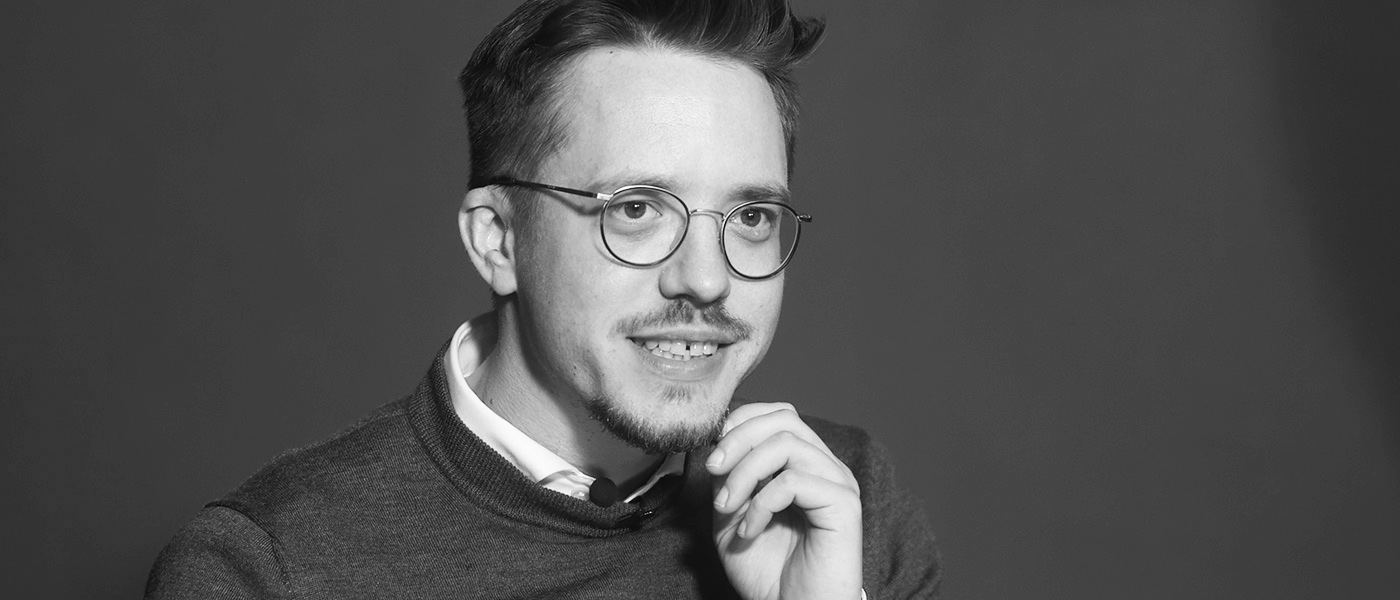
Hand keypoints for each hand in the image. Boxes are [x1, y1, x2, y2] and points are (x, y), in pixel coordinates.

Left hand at [706, 403, 862, 599]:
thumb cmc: (768, 573)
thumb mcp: (733, 516)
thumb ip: (728, 478)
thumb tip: (718, 443)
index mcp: (805, 464)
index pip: (779, 415)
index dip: (742, 422)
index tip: (712, 455)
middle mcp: (826, 467)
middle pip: (784, 419)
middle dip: (739, 439)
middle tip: (713, 470)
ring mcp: (838, 483)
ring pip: (787, 443)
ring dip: (745, 473)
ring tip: (727, 508)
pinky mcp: (844, 505)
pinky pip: (794, 481)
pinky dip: (762, 503)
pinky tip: (751, 530)